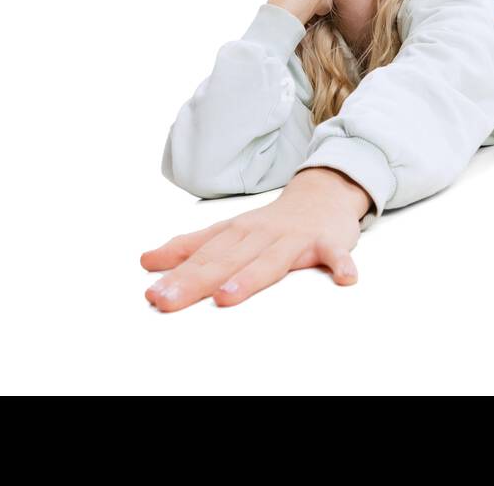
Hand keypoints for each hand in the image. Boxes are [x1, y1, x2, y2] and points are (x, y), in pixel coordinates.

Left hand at [140, 171, 363, 310]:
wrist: (323, 194)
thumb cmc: (272, 223)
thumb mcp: (228, 231)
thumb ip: (191, 248)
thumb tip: (148, 261)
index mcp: (236, 234)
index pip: (203, 257)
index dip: (177, 275)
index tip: (153, 294)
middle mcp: (261, 234)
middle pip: (226, 261)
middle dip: (196, 281)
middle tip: (168, 299)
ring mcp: (295, 238)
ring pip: (271, 260)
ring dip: (250, 277)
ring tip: (227, 296)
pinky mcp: (327, 241)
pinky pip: (335, 254)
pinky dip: (340, 264)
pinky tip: (345, 279)